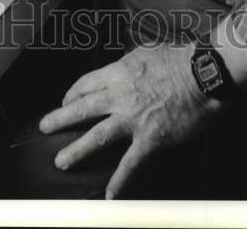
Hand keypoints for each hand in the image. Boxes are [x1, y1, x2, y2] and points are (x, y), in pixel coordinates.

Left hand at [39, 43, 223, 198]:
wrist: (202, 74)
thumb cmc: (178, 58)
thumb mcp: (144, 51)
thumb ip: (128, 64)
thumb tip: (121, 70)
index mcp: (117, 73)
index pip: (85, 85)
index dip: (72, 94)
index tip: (66, 101)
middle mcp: (119, 96)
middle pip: (82, 109)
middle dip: (59, 119)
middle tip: (45, 128)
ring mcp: (132, 120)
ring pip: (96, 136)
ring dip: (76, 150)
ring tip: (61, 160)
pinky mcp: (150, 139)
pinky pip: (130, 164)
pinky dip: (120, 181)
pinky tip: (110, 195)